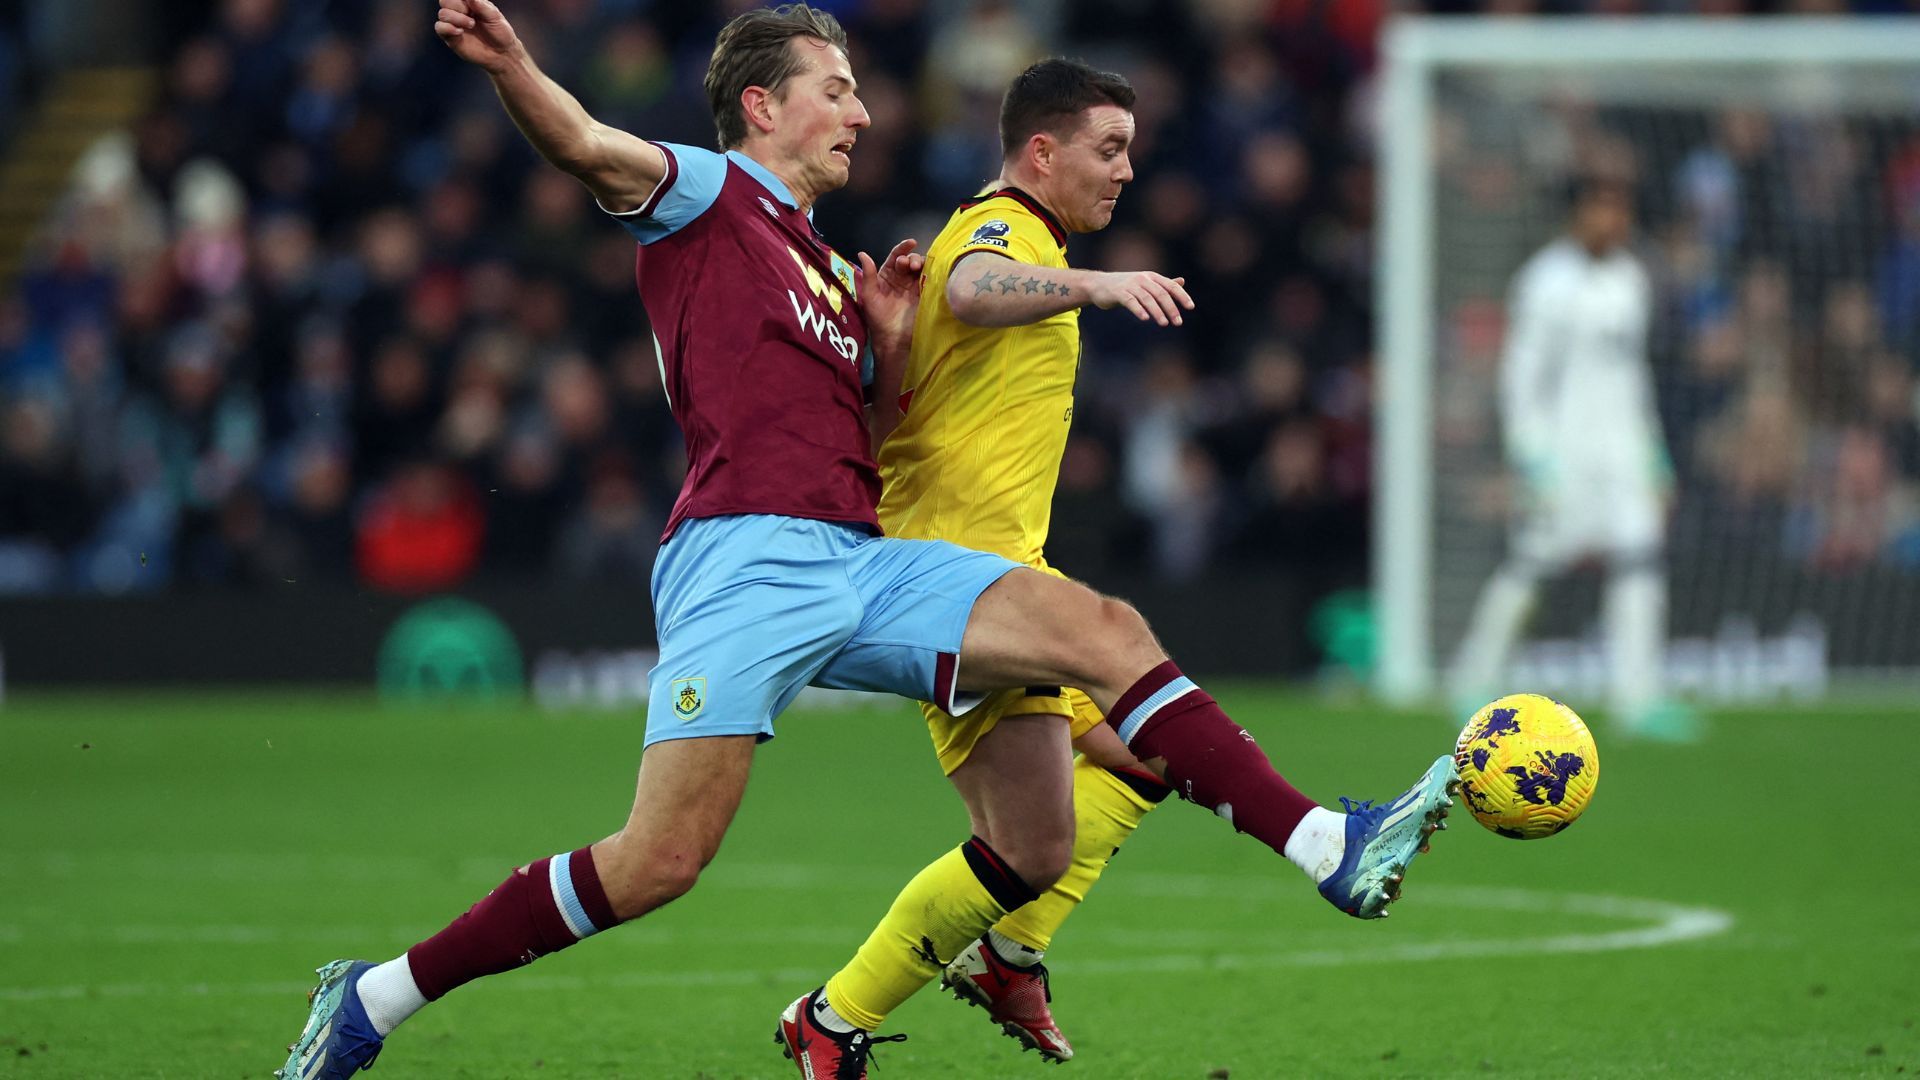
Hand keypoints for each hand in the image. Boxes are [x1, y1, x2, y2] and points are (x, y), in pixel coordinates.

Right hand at [436, 0, 521, 71]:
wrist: (502, 54)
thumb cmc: (500, 33)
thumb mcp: (495, 17)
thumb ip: (481, 5)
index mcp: (470, 3)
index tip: (470, 5)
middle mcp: (460, 12)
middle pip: (444, 1)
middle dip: (457, 6)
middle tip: (471, 14)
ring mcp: (454, 24)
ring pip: (442, 14)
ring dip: (456, 18)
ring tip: (471, 24)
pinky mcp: (451, 37)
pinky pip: (440, 28)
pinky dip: (448, 28)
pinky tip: (460, 32)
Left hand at [857, 237, 923, 354]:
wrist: (893, 339)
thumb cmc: (878, 319)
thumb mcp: (870, 296)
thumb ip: (869, 274)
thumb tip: (862, 253)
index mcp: (886, 277)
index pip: (895, 257)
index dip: (902, 248)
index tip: (911, 243)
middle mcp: (900, 279)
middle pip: (909, 261)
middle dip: (911, 258)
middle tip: (909, 266)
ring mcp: (913, 287)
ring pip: (920, 269)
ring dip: (921, 264)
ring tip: (917, 269)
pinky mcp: (923, 296)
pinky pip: (929, 281)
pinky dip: (930, 274)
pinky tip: (930, 273)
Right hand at [1084, 270, 1193, 326]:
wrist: (1098, 285)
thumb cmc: (1125, 286)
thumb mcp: (1145, 283)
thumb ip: (1163, 284)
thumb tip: (1182, 282)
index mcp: (1152, 277)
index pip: (1170, 286)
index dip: (1182, 296)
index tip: (1190, 307)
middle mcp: (1143, 279)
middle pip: (1161, 293)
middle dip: (1171, 308)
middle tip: (1178, 322)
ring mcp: (1130, 285)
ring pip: (1147, 299)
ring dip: (1157, 311)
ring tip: (1164, 323)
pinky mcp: (1118, 293)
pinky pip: (1130, 301)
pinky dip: (1138, 310)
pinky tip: (1145, 319)